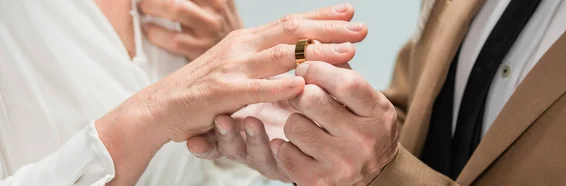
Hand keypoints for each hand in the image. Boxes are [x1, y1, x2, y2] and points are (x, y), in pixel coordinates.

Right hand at [100, 2, 364, 141]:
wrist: (161, 105)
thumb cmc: (203, 89)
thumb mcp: (237, 65)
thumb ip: (265, 59)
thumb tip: (299, 54)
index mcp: (247, 39)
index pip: (290, 22)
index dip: (321, 17)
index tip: (349, 13)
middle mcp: (242, 46)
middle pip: (293, 32)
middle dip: (330, 29)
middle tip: (361, 29)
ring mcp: (232, 67)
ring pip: (282, 55)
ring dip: (317, 53)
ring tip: (348, 52)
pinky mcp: (222, 92)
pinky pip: (256, 87)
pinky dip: (281, 86)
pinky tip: (304, 85)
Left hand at [272, 61, 399, 184]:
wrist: (376, 178)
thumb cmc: (364, 131)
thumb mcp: (366, 102)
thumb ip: (343, 73)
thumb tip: (315, 43)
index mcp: (378, 114)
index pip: (345, 82)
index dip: (318, 69)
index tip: (305, 67)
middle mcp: (364, 141)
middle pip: (312, 100)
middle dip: (298, 93)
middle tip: (297, 94)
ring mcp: (342, 164)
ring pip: (293, 125)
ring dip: (292, 121)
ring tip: (303, 125)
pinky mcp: (320, 182)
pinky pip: (284, 153)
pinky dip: (283, 146)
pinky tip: (295, 145)